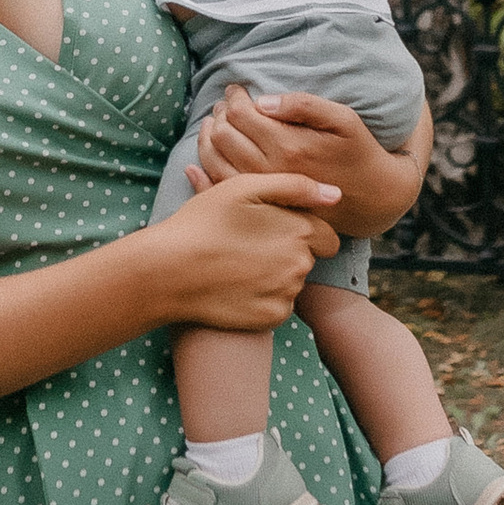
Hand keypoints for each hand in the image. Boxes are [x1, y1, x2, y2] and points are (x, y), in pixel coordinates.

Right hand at [145, 169, 339, 327]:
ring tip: (239, 264)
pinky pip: (279, 305)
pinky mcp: (271, 317)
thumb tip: (335, 195)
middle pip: (308, 258)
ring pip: (292, 282)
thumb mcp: (245, 187)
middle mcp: (300, 265)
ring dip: (276, 274)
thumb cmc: (203, 222)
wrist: (168, 271)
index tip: (272, 229)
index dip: (302, 230)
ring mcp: (286, 294)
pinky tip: (237, 286)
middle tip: (249, 245)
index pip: (326, 236)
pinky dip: (264, 298)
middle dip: (289, 251)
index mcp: (299, 231)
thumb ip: (296, 186)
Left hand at [189, 84, 430, 243]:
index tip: (235, 88)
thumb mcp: (343, 119)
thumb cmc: (357, 150)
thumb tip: (262, 100)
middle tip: (224, 105)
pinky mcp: (259, 206)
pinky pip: (219, 188)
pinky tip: (199, 160)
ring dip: (208, 138)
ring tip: (215, 124)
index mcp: (288, 146)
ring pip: (214, 161)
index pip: (241, 114)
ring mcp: (262, 193)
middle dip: (219, 114)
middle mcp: (269, 171)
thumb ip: (304, 105)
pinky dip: (203, 171)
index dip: (233, 97)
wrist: (371, 198)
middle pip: (223, 135)